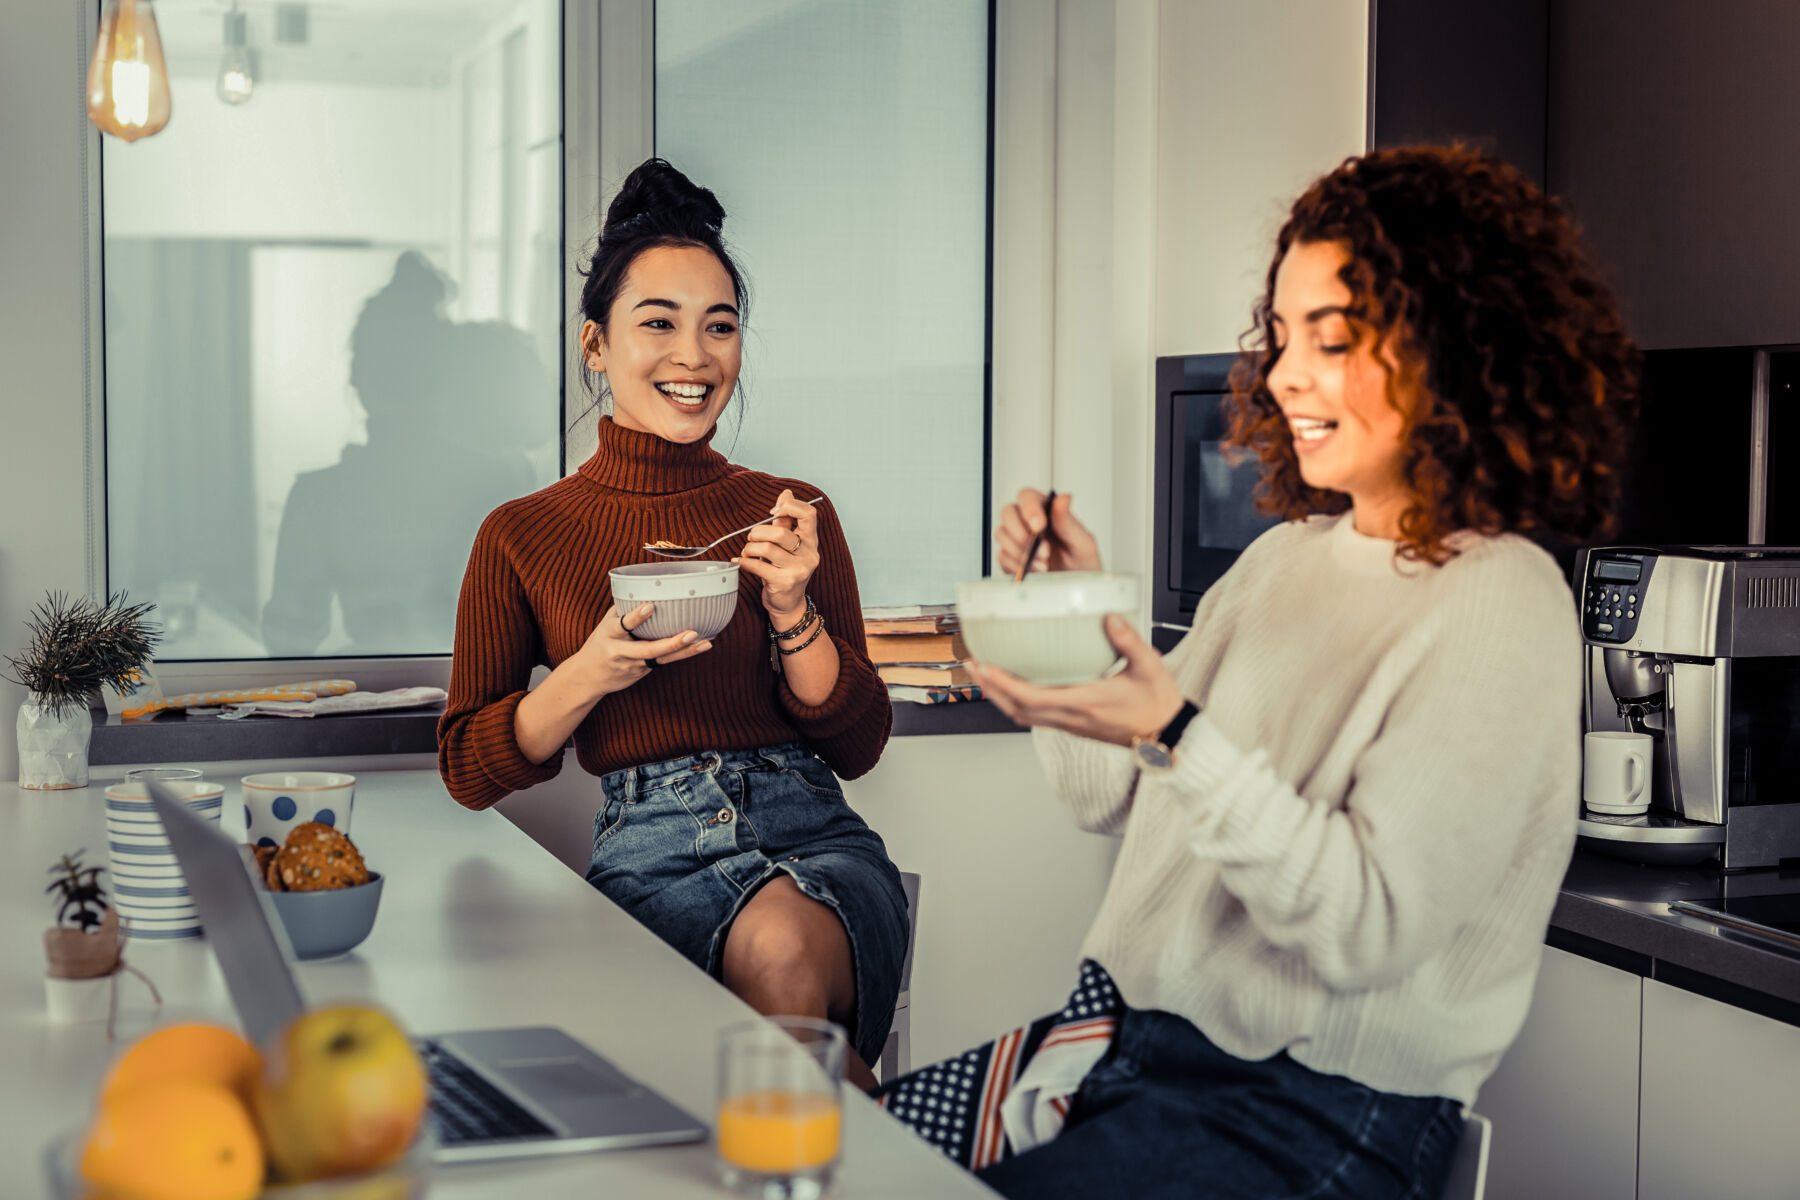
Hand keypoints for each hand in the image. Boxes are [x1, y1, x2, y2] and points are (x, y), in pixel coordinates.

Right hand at [576, 603, 711, 697]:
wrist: (588, 677)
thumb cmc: (600, 642)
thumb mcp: (605, 624)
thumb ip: (623, 609)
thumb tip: (645, 585)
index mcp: (610, 634)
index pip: (623, 625)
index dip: (636, 617)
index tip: (650, 607)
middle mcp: (622, 651)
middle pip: (648, 649)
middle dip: (671, 643)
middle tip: (691, 633)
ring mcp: (633, 665)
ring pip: (661, 659)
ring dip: (684, 651)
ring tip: (705, 643)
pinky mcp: (642, 672)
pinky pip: (664, 662)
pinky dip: (683, 654)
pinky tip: (700, 646)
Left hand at [735, 489, 819, 622]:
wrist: (788, 604)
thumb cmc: (786, 569)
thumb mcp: (788, 544)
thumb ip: (786, 520)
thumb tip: (786, 493)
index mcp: (812, 541)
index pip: (809, 514)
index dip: (789, 507)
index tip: (773, 514)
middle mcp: (809, 554)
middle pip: (781, 532)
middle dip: (758, 532)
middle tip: (751, 538)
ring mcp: (798, 570)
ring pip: (767, 549)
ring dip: (750, 548)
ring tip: (747, 552)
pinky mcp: (784, 583)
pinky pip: (758, 566)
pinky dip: (744, 562)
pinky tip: (740, 562)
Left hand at [972, 615, 1183, 745]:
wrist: (1167, 735)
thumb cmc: (1158, 704)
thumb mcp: (1149, 666)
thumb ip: (1128, 640)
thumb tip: (1109, 616)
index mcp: (1085, 702)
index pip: (1033, 697)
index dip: (1004, 684)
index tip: (986, 667)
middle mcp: (1072, 717)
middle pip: (1017, 709)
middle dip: (991, 688)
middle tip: (973, 664)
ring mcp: (1070, 724)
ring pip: (1023, 715)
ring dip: (1000, 697)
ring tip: (985, 674)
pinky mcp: (1073, 725)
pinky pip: (1035, 716)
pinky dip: (1016, 701)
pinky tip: (1014, 684)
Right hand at [996, 489, 1102, 575]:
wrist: (1076, 589)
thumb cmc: (1082, 563)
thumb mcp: (1083, 543)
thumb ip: (1069, 522)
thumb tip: (1064, 498)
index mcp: (1047, 511)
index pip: (1028, 496)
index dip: (1029, 508)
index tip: (1039, 525)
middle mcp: (1028, 522)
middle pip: (1008, 512)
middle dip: (1020, 532)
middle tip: (1042, 550)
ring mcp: (1017, 539)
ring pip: (1002, 534)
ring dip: (1021, 551)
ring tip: (1044, 564)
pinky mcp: (1010, 558)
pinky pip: (1002, 556)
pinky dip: (1017, 565)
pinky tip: (1035, 571)